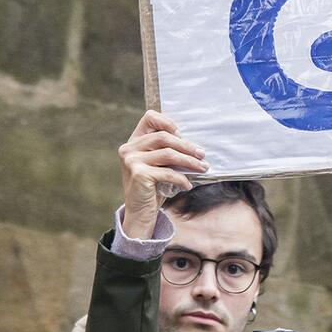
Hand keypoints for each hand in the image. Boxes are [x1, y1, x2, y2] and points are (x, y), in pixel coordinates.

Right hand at [118, 110, 206, 238]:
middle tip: (202, 155)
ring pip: (168, 154)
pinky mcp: (138, 174)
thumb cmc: (153, 187)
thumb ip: (167, 151)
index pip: (149, 118)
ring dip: (189, 161)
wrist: (139, 213)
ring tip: (202, 168)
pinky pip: (168, 172)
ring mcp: (131, 161)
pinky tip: (188, 185)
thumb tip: (195, 145)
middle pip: (164, 137)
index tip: (183, 134)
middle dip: (187, 146)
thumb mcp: (158, 165)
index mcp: (133, 141)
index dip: (168, 122)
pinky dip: (182, 179)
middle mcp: (129, 148)